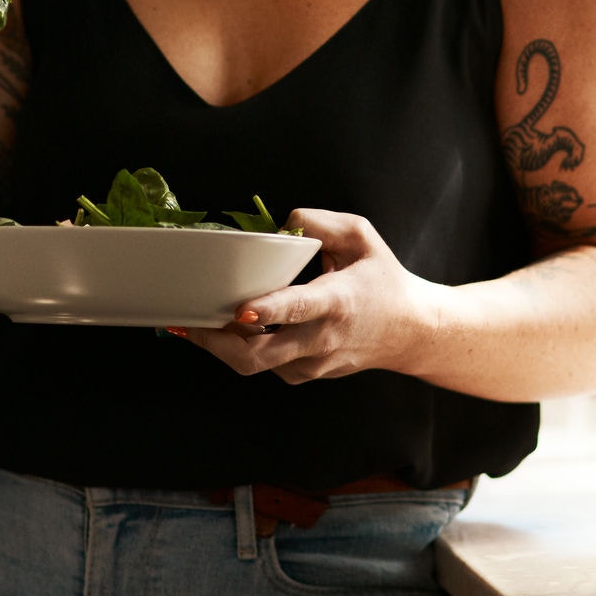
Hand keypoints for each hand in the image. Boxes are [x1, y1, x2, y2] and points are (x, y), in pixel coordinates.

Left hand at [173, 209, 448, 383]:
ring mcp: (312, 364)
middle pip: (259, 356)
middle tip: (185, 321)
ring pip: (255, 364)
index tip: (240, 310)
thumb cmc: (383, 279)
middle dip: (216, 342)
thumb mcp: (362, 236)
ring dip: (221, 345)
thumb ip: (322, 222)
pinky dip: (240, 348)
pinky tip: (225, 329)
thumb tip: (284, 220)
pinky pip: (263, 365)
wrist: (410, 332)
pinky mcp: (304, 375)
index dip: (267, 310)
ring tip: (191, 322)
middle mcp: (322, 339)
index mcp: (337, 302)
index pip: (298, 309)